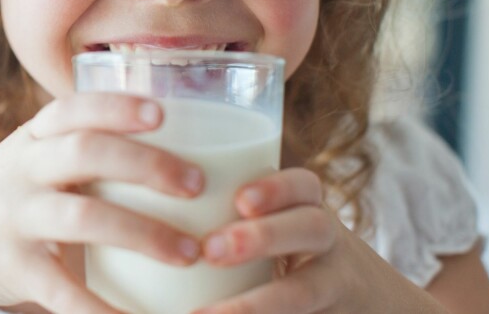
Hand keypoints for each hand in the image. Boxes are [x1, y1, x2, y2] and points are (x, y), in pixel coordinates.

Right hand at [0, 93, 205, 312]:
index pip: (73, 108)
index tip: (163, 112)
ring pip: (82, 218)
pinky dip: (103, 309)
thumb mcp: (24, 164)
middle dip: (146, 164)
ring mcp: (13, 219)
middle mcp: (21, 171)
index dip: (117, 107)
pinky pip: (62, 291)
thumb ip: (75, 151)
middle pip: (85, 153)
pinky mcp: (10, 268)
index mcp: (31, 141)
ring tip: (189, 252)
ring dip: (142, 233)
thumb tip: (165, 143)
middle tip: (197, 184)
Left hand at [193, 168, 443, 313]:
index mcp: (305, 211)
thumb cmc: (290, 260)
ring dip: (259, 302)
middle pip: (312, 228)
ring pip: (309, 289)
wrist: (375, 310)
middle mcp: (328, 246)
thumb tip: (114, 202)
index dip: (276, 188)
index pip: (303, 186)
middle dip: (263, 237)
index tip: (240, 200)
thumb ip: (215, 220)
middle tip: (211, 249)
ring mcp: (337, 285)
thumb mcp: (271, 232)